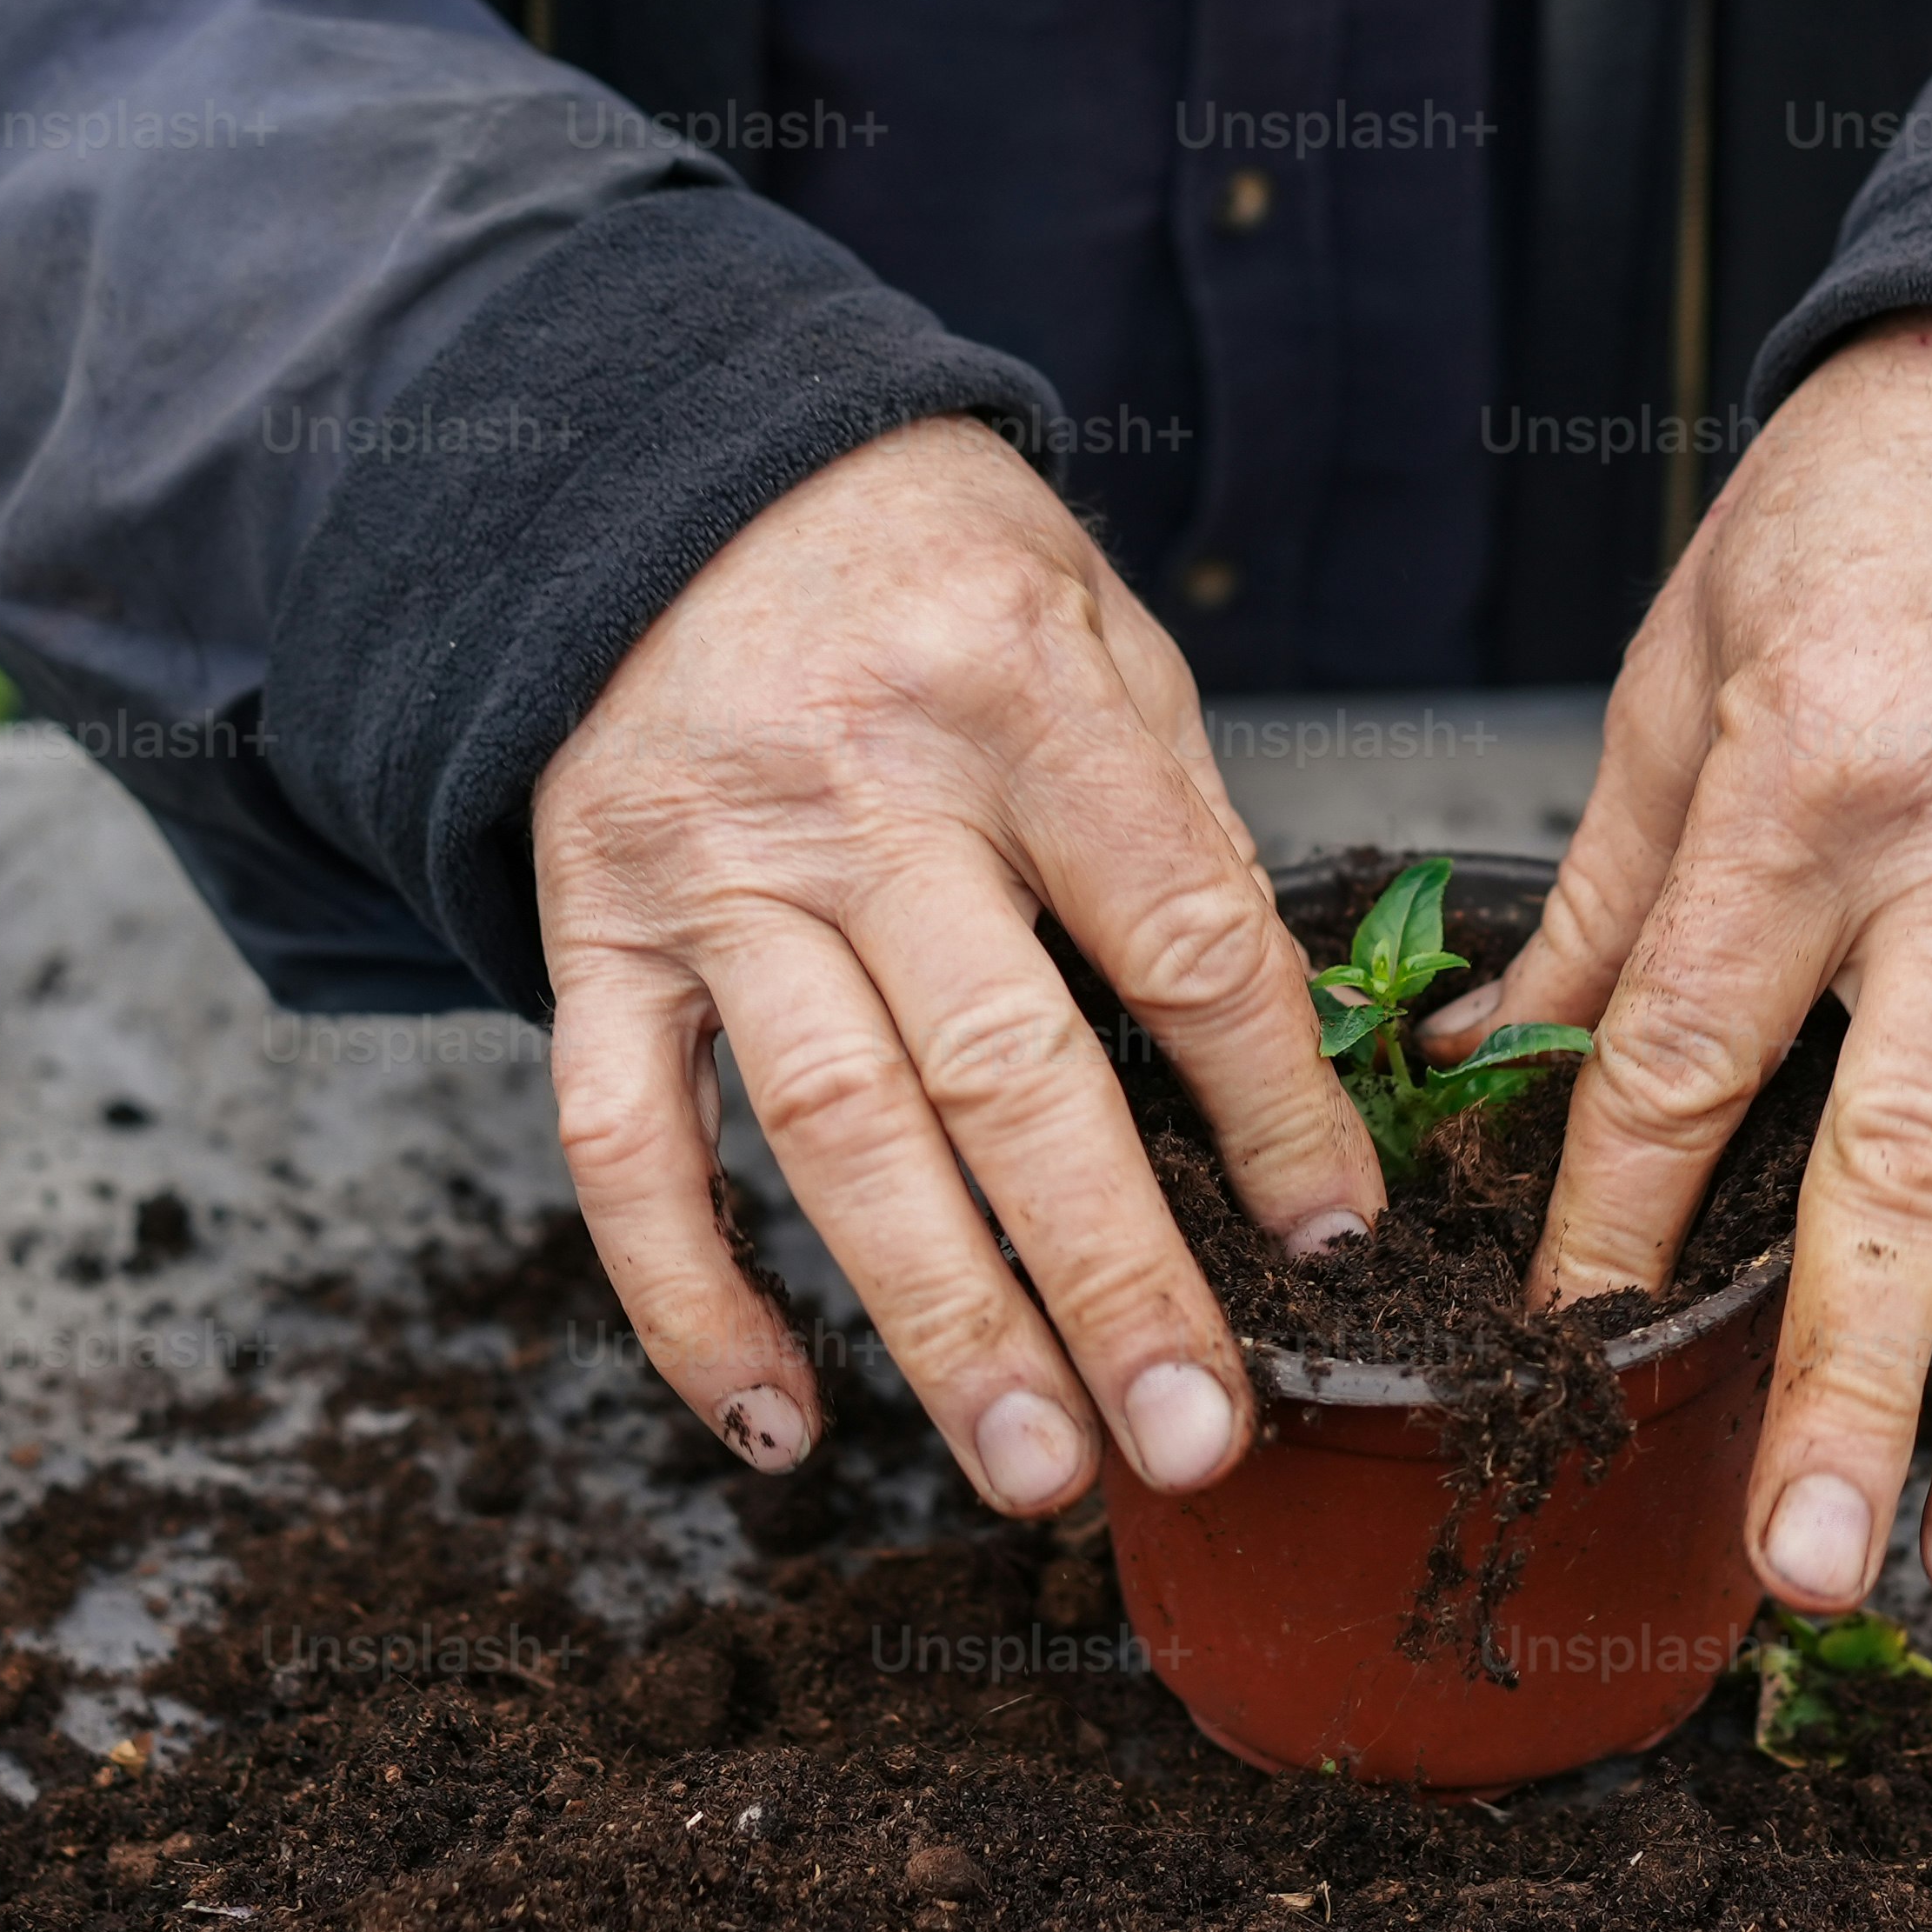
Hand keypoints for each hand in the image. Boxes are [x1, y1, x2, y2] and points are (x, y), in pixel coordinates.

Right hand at [535, 417, 1383, 1515]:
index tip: (1337, 1243)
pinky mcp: (595, 932)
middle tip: (1196, 1437)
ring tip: (1039, 1469)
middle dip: (1113, 1278)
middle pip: (1005, 1071)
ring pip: (831, 1135)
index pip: (1181, 937)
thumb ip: (1178, 828)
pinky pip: (624, 1146)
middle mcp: (859, 791)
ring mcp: (713, 872)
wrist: (674, 461)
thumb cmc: (926, 562)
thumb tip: (1277, 1058)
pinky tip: (781, 1423)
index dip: (1273, 1108)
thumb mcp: (1097, 628)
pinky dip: (689, 1300)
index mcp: (1018, 695)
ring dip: (942, 1326)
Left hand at [1444, 313, 1931, 1613]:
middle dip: (1847, 1379)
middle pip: (1902, 1161)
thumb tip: (1494, 1062)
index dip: (1616, 1216)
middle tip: (1802, 1564)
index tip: (1565, 1356)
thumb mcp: (1684, 660)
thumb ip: (1613, 883)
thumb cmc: (1864, 512)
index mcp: (1806, 783)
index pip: (1692, 1052)